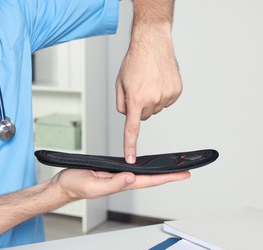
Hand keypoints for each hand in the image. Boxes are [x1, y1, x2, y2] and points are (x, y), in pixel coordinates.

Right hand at [52, 168, 189, 200]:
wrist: (64, 185)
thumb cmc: (75, 185)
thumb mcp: (93, 184)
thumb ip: (112, 183)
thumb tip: (131, 177)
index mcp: (120, 184)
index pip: (149, 181)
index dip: (167, 177)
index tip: (184, 174)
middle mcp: (122, 181)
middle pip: (151, 178)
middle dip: (169, 174)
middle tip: (185, 168)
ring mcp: (117, 177)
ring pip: (143, 173)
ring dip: (158, 170)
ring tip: (172, 166)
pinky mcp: (111, 172)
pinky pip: (132, 169)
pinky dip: (144, 166)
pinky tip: (148, 165)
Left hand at [116, 29, 181, 163]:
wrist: (152, 43)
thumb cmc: (134, 61)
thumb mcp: (120, 83)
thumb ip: (121, 104)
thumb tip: (127, 116)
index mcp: (136, 99)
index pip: (132, 129)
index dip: (130, 146)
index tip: (130, 159)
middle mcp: (153, 100)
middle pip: (143, 116)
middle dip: (139, 107)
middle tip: (139, 89)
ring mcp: (167, 96)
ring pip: (155, 109)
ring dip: (151, 100)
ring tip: (149, 82)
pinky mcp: (176, 91)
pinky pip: (166, 101)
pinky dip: (162, 94)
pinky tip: (159, 81)